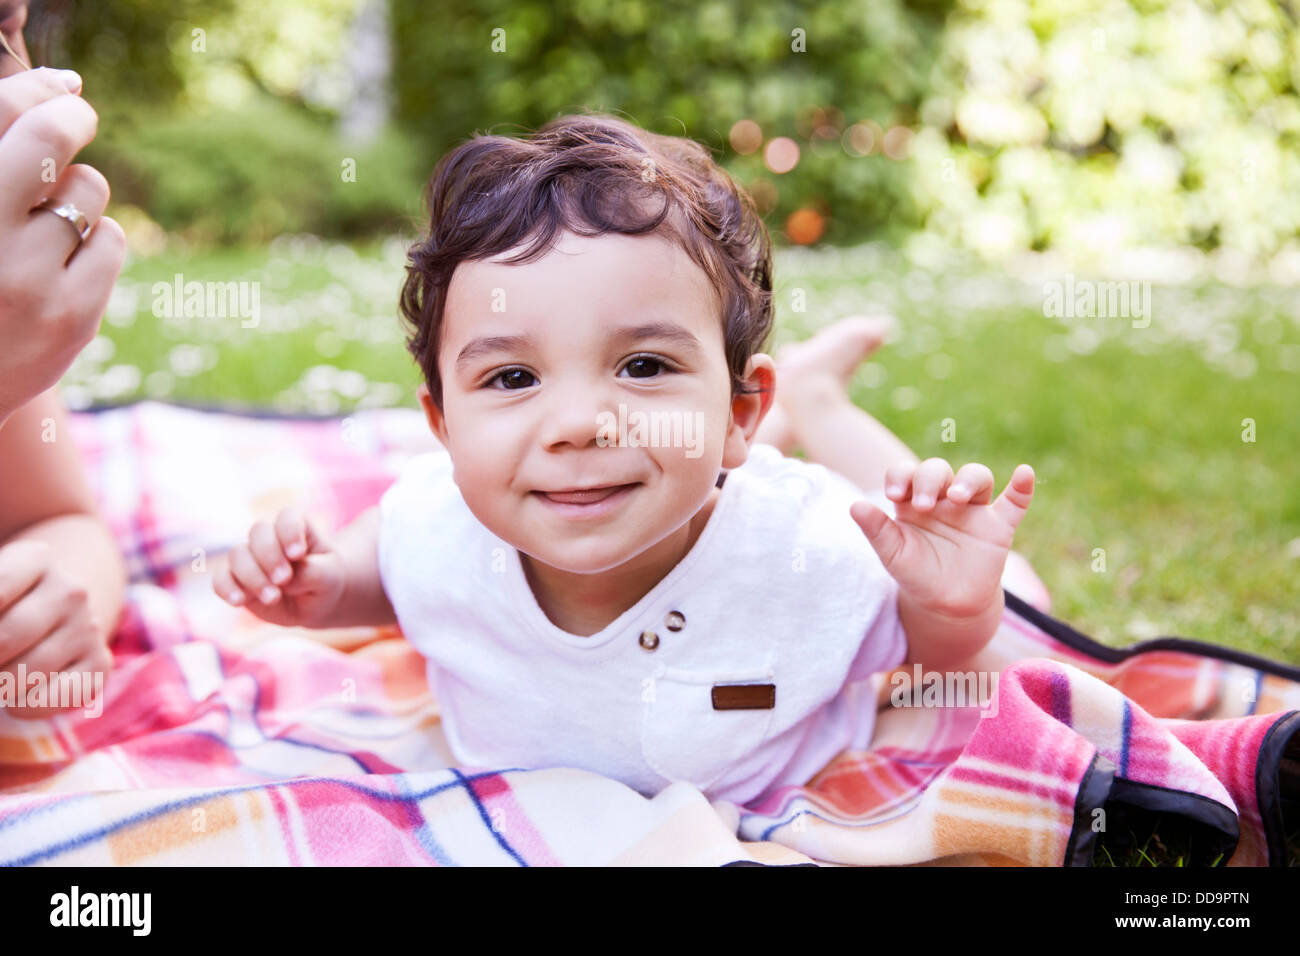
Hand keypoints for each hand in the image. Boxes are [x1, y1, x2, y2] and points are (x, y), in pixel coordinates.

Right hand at [0, 67, 126, 424]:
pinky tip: (67, 259)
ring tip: (48, 220)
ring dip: (77, 191)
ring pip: (88, 188)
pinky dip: (96, 237)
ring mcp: (23, 280)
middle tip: (77, 114)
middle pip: (48, 137)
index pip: (0, 112)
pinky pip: (111, 238)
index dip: (39, 89)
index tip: (63, 87)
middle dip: (72, 116)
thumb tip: (66, 86)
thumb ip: (5, 158)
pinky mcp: (70, 318)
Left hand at [0, 538, 112, 719]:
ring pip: (22, 675)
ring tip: (0, 674)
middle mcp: (70, 591)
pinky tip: (19, 691)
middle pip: (3, 640)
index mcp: (35, 559)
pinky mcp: (100, 664)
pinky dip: (20, 706)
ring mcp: (88, 628)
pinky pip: (46, 701)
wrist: (57, 611)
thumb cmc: (4, 601)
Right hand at [212, 509, 346, 626]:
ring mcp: (250, 558)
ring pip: (237, 554)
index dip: (288, 533)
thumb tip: (283, 580)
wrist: (316, 602)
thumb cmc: (325, 581)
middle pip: (258, 533)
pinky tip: (239, 601)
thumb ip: (311, 572)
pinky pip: (220, 579)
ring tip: (273, 598)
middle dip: (269, 557)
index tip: (298, 554)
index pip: (287, 517)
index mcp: (296, 526)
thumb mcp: (328, 576)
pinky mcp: (237, 581)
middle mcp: (270, 537)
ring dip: (252, 576)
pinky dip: (226, 589)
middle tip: (284, 579)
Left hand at [850, 458, 1034, 620]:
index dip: (901, 475)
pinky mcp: (998, 526)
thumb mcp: (892, 554)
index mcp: (913, 500)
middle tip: (924, 505)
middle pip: (940, 470)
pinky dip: (1022, 488)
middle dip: (931, 480)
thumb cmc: (916, 573)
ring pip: (976, 477)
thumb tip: (854, 506)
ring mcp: (973, 510)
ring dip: (968, 480)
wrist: (946, 604)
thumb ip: (876, 530)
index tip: (894, 494)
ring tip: (958, 497)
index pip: (907, 473)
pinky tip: (1025, 474)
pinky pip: (1015, 502)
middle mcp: (944, 498)